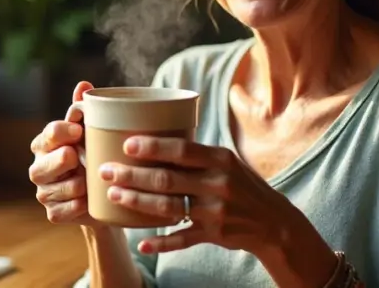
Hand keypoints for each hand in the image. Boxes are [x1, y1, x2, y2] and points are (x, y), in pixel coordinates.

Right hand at [29, 81, 102, 226]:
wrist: (101, 194)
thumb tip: (84, 84)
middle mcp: (38, 166)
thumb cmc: (92, 154)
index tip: (80, 131)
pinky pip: (63, 211)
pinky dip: (79, 206)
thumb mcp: (90, 132)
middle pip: (48, 162)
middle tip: (80, 158)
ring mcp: (43, 192)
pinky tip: (89, 201)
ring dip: (78, 185)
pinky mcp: (52, 213)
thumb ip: (82, 110)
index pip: (50, 132)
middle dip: (66, 161)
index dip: (64, 131)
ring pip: (59, 188)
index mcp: (45, 142)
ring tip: (90, 181)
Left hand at [98, 137, 331, 263]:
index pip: (181, 149)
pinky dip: (161, 243)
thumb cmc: (241, 184)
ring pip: (168, 207)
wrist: (274, 222)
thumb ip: (196, 153)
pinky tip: (141, 243)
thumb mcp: (227, 162)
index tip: (126, 144)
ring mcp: (216, 211)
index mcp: (220, 159)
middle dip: (132, 174)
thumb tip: (153, 134)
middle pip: (167, 178)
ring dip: (137, 202)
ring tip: (113, 195)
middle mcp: (218, 184)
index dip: (152, 146)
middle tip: (105, 171)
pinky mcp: (214, 234)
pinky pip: (182, 239)